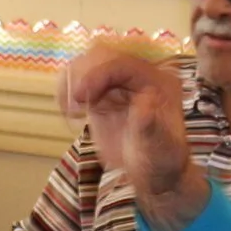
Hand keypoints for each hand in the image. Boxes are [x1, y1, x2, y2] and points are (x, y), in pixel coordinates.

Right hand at [63, 41, 207, 230]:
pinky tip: (69, 112)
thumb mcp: (161, 149)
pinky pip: (79, 80)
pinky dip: (67, 90)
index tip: (80, 97)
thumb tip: (143, 104)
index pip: (122, 64)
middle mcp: (138, 78)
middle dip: (82, 75)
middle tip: (73, 106)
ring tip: (70, 110)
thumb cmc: (163, 162)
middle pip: (101, 55)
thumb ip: (151, 127)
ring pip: (87, 63)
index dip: (98, 75)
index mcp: (158, 82)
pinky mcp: (101, 96)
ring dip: (71, 82)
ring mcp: (118, 85)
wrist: (154, 175)